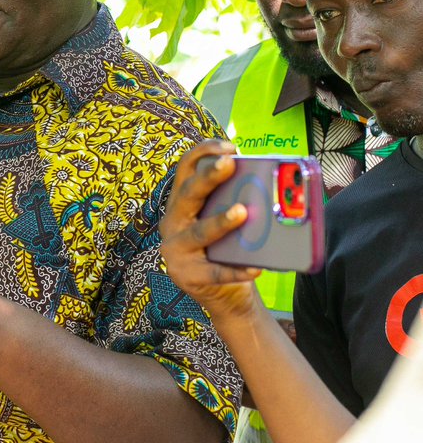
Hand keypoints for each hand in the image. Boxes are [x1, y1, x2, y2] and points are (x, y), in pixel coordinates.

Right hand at [160, 140, 263, 327]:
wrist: (225, 296)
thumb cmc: (228, 250)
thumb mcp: (224, 222)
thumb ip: (233, 202)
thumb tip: (271, 184)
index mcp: (180, 204)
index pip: (185, 170)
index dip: (202, 153)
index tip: (229, 146)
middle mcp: (172, 223)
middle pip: (187, 195)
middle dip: (208, 177)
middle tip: (229, 164)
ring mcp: (175, 251)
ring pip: (198, 233)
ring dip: (220, 222)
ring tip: (242, 212)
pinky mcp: (187, 276)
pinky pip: (215, 272)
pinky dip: (236, 270)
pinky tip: (255, 268)